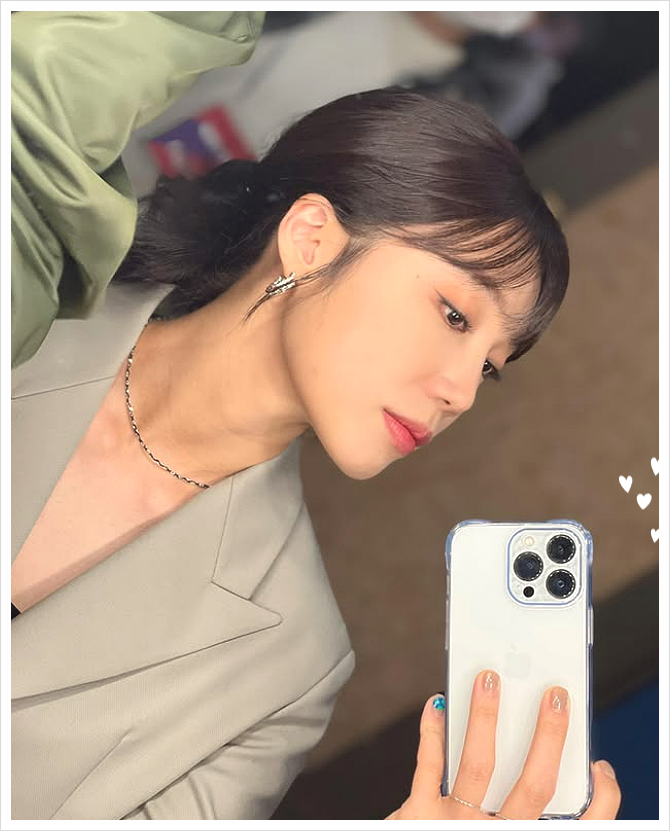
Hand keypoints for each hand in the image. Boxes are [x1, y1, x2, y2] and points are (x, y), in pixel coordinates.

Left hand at [385, 670, 620, 819]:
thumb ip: (518, 807)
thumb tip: (539, 759)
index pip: (582, 828)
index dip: (600, 800)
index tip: (598, 766)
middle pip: (535, 788)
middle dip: (549, 738)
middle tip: (556, 696)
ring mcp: (457, 826)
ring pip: (479, 766)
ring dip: (485, 718)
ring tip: (489, 680)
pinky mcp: (420, 816)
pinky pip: (428, 766)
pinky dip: (433, 731)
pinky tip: (438, 703)